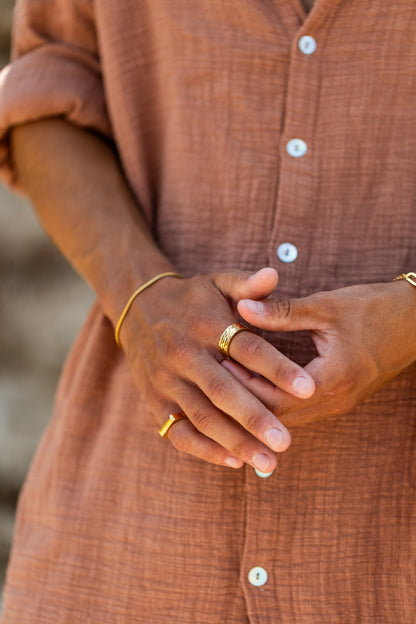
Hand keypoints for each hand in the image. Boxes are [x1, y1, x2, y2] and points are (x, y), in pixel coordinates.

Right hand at [120, 268, 315, 470]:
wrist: (137, 307)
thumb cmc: (190, 298)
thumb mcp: (217, 282)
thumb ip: (247, 286)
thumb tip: (275, 273)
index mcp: (206, 324)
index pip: (247, 349)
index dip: (278, 368)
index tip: (309, 388)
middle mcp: (184, 353)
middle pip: (223, 390)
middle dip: (255, 417)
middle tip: (286, 441)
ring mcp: (167, 380)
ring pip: (202, 416)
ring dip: (235, 441)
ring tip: (268, 462)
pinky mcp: (155, 400)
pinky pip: (179, 430)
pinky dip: (204, 449)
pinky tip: (233, 461)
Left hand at [222, 281, 415, 427]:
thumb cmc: (375, 309)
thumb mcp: (326, 306)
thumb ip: (282, 311)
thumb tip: (242, 307)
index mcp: (332, 379)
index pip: (276, 399)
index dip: (244, 385)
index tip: (219, 364)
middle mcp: (335, 400)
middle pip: (279, 415)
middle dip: (246, 400)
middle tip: (216, 379)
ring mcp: (339, 403)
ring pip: (289, 417)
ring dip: (260, 404)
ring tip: (229, 384)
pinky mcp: (339, 398)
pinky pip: (300, 410)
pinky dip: (276, 402)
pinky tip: (258, 385)